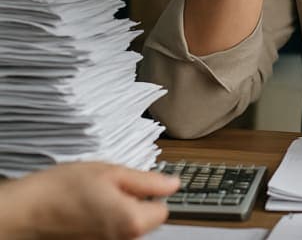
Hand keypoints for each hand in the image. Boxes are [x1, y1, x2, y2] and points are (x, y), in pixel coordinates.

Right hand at [0, 162, 179, 238]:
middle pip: (146, 222)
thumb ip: (147, 181)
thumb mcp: (110, 173)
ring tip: (93, 200)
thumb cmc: (60, 191)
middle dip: (135, 204)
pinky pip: (109, 235)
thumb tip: (172, 185)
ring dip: (119, 213)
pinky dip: (103, 224)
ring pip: (127, 228)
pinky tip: (85, 212)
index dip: (151, 194)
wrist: (23, 212)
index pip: (163, 211)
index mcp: (132, 222)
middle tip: (109, 189)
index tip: (137, 185)